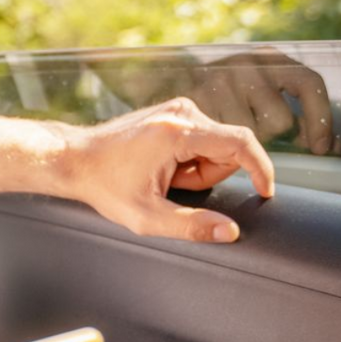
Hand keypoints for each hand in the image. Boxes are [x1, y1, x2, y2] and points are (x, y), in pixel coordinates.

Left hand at [57, 97, 276, 242]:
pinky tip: (161, 167)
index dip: (261, 169)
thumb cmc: (105, 186)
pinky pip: (201, 140)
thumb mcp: (146, 216)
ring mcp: (177, 109)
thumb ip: (191, 226)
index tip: (265, 192)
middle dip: (207, 177)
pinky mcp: (174, 112)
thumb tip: (229, 232)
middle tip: (171, 188)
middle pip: (227, 150)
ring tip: (162, 177)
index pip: (241, 143)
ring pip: (215, 147)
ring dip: (196, 170)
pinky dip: (188, 159)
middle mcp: (182, 112)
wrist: (75, 159)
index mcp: (179, 132)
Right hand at [181, 49, 334, 153]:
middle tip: (248, 138)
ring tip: (223, 136)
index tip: (319, 147)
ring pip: (253, 135)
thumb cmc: (217, 100)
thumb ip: (288, 112)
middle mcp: (247, 64)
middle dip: (269, 138)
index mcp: (270, 58)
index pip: (308, 84)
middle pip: (281, 120)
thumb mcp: (258, 92)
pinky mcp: (198, 99)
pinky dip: (219, 148)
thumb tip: (323, 143)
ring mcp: (222, 80)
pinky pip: (227, 141)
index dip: (320, 118)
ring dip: (242, 144)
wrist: (160, 85)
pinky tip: (207, 140)